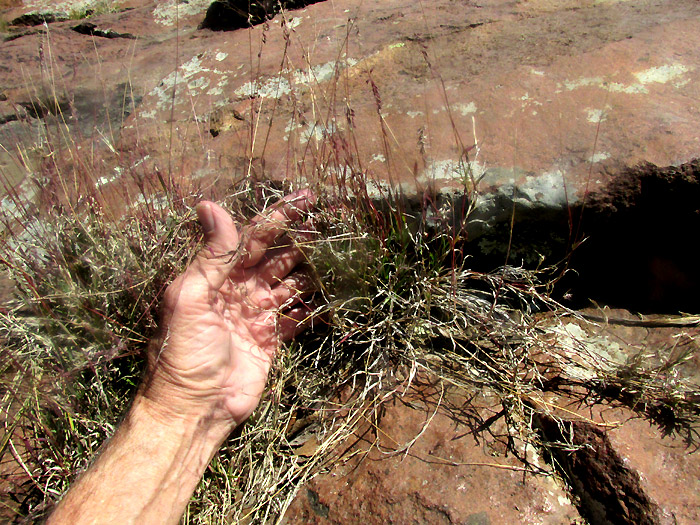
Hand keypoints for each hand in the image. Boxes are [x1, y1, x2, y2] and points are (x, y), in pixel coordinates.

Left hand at [142, 190, 314, 432]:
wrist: (193, 409)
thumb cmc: (183, 353)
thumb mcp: (189, 298)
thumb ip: (209, 256)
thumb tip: (209, 205)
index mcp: (217, 277)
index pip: (252, 237)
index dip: (279, 216)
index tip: (306, 199)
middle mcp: (238, 291)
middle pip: (276, 257)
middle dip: (300, 240)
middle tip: (329, 223)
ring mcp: (256, 316)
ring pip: (289, 284)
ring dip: (310, 270)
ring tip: (336, 255)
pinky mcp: (270, 341)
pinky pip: (296, 318)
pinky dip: (313, 308)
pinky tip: (332, 297)